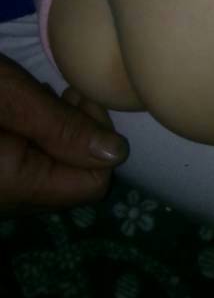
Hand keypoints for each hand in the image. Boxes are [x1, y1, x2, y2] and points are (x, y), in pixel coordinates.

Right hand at [0, 53, 128, 213]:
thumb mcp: (11, 96)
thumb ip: (62, 128)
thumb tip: (118, 153)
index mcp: (16, 187)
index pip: (92, 184)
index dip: (98, 139)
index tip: (78, 98)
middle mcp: (8, 202)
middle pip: (74, 181)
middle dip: (80, 136)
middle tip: (62, 95)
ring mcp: (0, 193)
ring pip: (54, 174)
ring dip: (60, 137)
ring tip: (40, 99)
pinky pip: (31, 169)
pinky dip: (39, 141)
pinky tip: (24, 112)